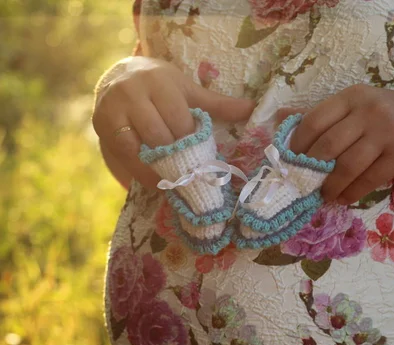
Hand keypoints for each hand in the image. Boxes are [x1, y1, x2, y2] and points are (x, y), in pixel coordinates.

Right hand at [92, 56, 255, 188]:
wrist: (118, 74)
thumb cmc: (160, 85)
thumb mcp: (187, 90)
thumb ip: (218, 104)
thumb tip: (252, 109)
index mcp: (159, 82)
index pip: (179, 119)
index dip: (191, 141)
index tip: (203, 158)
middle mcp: (132, 93)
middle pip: (158, 135)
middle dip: (176, 157)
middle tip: (191, 175)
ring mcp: (113, 110)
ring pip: (138, 148)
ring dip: (157, 168)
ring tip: (174, 181)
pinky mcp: (101, 126)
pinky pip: (123, 156)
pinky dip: (140, 171)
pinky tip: (154, 180)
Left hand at [276, 84, 393, 204]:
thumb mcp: (361, 107)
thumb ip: (324, 114)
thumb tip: (281, 118)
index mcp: (354, 96)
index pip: (314, 119)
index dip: (297, 144)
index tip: (290, 161)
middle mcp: (369, 110)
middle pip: (328, 145)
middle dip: (311, 169)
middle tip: (304, 183)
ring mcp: (387, 131)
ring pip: (346, 165)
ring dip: (331, 186)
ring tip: (324, 196)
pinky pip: (368, 179)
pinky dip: (352, 193)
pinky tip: (345, 198)